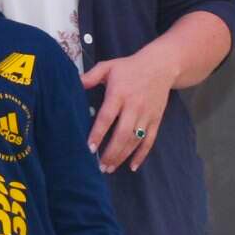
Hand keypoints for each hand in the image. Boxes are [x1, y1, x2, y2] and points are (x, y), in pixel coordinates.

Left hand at [83, 46, 178, 173]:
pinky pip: (149, 140)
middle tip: (100, 166)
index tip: (90, 148)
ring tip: (110, 168)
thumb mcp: (108, 66)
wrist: (161, 65)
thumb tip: (73, 84)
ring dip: (122, 156)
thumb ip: (90, 76)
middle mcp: (134, 106)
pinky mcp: (156, 119)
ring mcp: (147, 114)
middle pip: (123, 134)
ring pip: (135, 140)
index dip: (98, 133)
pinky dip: (141, 155)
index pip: (107, 117)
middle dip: (111, 152)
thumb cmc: (130, 67)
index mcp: (120, 93)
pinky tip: (132, 166)